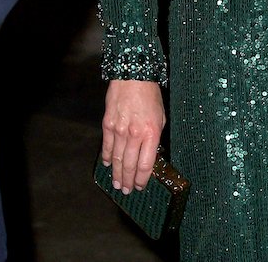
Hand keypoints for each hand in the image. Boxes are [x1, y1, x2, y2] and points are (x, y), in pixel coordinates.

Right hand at [101, 79, 164, 193]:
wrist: (132, 76)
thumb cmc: (150, 96)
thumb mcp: (160, 117)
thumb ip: (154, 138)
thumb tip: (149, 155)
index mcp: (151, 134)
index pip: (145, 165)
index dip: (142, 179)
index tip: (139, 187)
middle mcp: (134, 134)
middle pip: (129, 165)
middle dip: (127, 180)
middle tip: (125, 190)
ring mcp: (119, 130)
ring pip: (116, 158)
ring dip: (116, 173)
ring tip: (116, 184)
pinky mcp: (108, 124)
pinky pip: (107, 145)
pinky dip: (106, 157)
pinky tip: (107, 164)